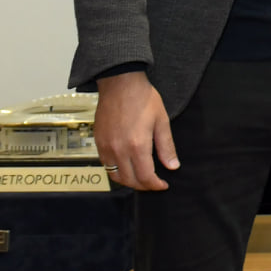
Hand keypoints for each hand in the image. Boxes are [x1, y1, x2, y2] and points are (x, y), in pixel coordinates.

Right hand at [94, 71, 177, 190]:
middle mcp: (119, 150)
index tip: (163, 185)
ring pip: (115, 176)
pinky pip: (106, 165)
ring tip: (141, 177)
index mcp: (137, 145)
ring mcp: (106, 147)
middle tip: (154, 183)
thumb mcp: (162, 121)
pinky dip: (116, 171)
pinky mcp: (98, 142)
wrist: (120, 84)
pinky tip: (127, 166)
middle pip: (129, 180)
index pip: (145, 177)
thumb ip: (166, 147)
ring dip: (128, 181)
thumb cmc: (143, 99)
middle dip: (143, 186)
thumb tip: (173, 166)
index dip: (155, 185)